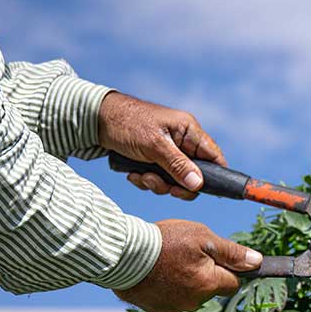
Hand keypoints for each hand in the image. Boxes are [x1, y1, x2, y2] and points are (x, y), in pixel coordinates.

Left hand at [98, 91, 225, 200]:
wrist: (95, 121)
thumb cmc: (127, 124)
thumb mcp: (154, 146)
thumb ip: (178, 166)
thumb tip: (198, 185)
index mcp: (189, 131)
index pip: (214, 156)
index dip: (216, 175)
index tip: (206, 190)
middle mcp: (181, 142)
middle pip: (194, 174)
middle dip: (176, 184)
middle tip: (164, 187)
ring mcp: (167, 152)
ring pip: (174, 180)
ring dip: (157, 184)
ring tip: (141, 176)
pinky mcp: (153, 160)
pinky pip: (158, 179)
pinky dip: (146, 180)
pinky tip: (132, 173)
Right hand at [114, 220, 262, 311]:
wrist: (122, 255)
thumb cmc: (165, 242)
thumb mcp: (203, 238)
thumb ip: (231, 252)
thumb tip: (257, 262)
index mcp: (209, 284)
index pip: (233, 283)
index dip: (228, 268)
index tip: (216, 256)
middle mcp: (194, 302)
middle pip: (211, 289)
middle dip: (205, 274)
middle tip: (186, 253)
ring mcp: (173, 308)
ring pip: (190, 294)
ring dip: (185, 280)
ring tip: (168, 260)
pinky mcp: (155, 309)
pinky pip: (170, 298)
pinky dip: (167, 287)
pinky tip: (156, 272)